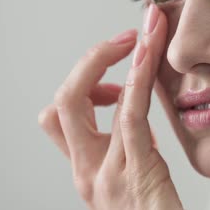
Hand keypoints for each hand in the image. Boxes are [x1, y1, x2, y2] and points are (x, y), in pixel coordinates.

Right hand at [39, 4, 183, 209]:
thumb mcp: (134, 173)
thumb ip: (126, 144)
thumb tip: (133, 108)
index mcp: (86, 169)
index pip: (61, 114)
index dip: (84, 80)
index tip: (116, 60)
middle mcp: (88, 171)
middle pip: (62, 104)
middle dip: (89, 64)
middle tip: (122, 41)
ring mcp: (108, 174)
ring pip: (90, 102)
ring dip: (117, 60)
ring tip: (144, 36)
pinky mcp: (137, 173)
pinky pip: (129, 118)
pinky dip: (136, 82)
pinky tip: (147, 56)